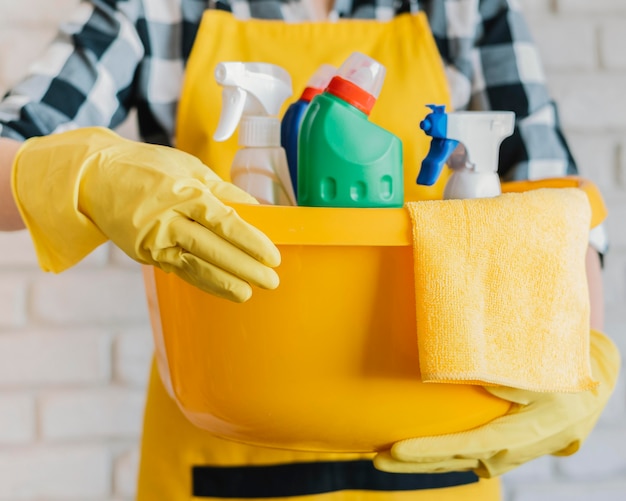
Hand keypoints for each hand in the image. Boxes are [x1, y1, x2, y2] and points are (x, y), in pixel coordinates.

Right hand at [11, 127, 279, 301]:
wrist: (95, 177)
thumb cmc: (148, 167)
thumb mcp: (190, 167)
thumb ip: (224, 190)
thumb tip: (257, 210)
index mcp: (184, 193)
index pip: (226, 222)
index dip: (251, 242)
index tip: (273, 257)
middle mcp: (168, 219)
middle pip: (213, 249)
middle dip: (245, 268)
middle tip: (271, 281)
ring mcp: (154, 240)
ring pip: (195, 266)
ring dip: (224, 283)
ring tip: (247, 293)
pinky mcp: (145, 254)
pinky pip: (179, 270)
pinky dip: (203, 281)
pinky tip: (222, 288)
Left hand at [373, 329, 619, 477]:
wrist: (591, 393)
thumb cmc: (566, 379)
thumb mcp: (545, 376)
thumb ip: (513, 381)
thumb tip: (479, 377)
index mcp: (517, 435)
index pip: (464, 446)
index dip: (429, 450)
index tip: (397, 448)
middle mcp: (507, 452)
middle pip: (452, 461)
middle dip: (412, 462)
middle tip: (375, 459)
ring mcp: (502, 455)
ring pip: (455, 462)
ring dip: (420, 462)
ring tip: (383, 457)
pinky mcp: (499, 450)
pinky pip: (462, 456)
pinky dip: (436, 456)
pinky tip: (411, 453)